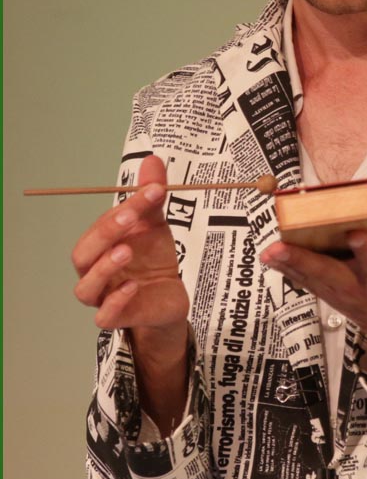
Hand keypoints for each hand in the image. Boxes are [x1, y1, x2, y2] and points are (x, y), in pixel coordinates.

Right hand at [72, 155, 188, 333]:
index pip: (103, 225)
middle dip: (104, 234)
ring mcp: (103, 297)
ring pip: (85, 288)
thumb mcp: (156, 226)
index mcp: (101, 246)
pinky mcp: (118, 319)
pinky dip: (115, 301)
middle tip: (129, 217)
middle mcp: (95, 271)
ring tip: (125, 251)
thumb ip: (151, 198)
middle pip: (83, 254)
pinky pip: (104, 316)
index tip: (153, 191)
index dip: (124, 207)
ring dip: (103, 268)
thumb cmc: (154, 261)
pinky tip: (133, 286)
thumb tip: (152, 159)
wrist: (170, 298)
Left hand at [260, 210, 366, 368]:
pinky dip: (288, 269)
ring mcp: (339, 293)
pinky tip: (270, 256)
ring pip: (311, 279)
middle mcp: (358, 286)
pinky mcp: (327, 293)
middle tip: (279, 249)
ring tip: (269, 252)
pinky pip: (304, 282)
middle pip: (329, 274)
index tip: (358, 233)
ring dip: (289, 265)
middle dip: (305, 261)